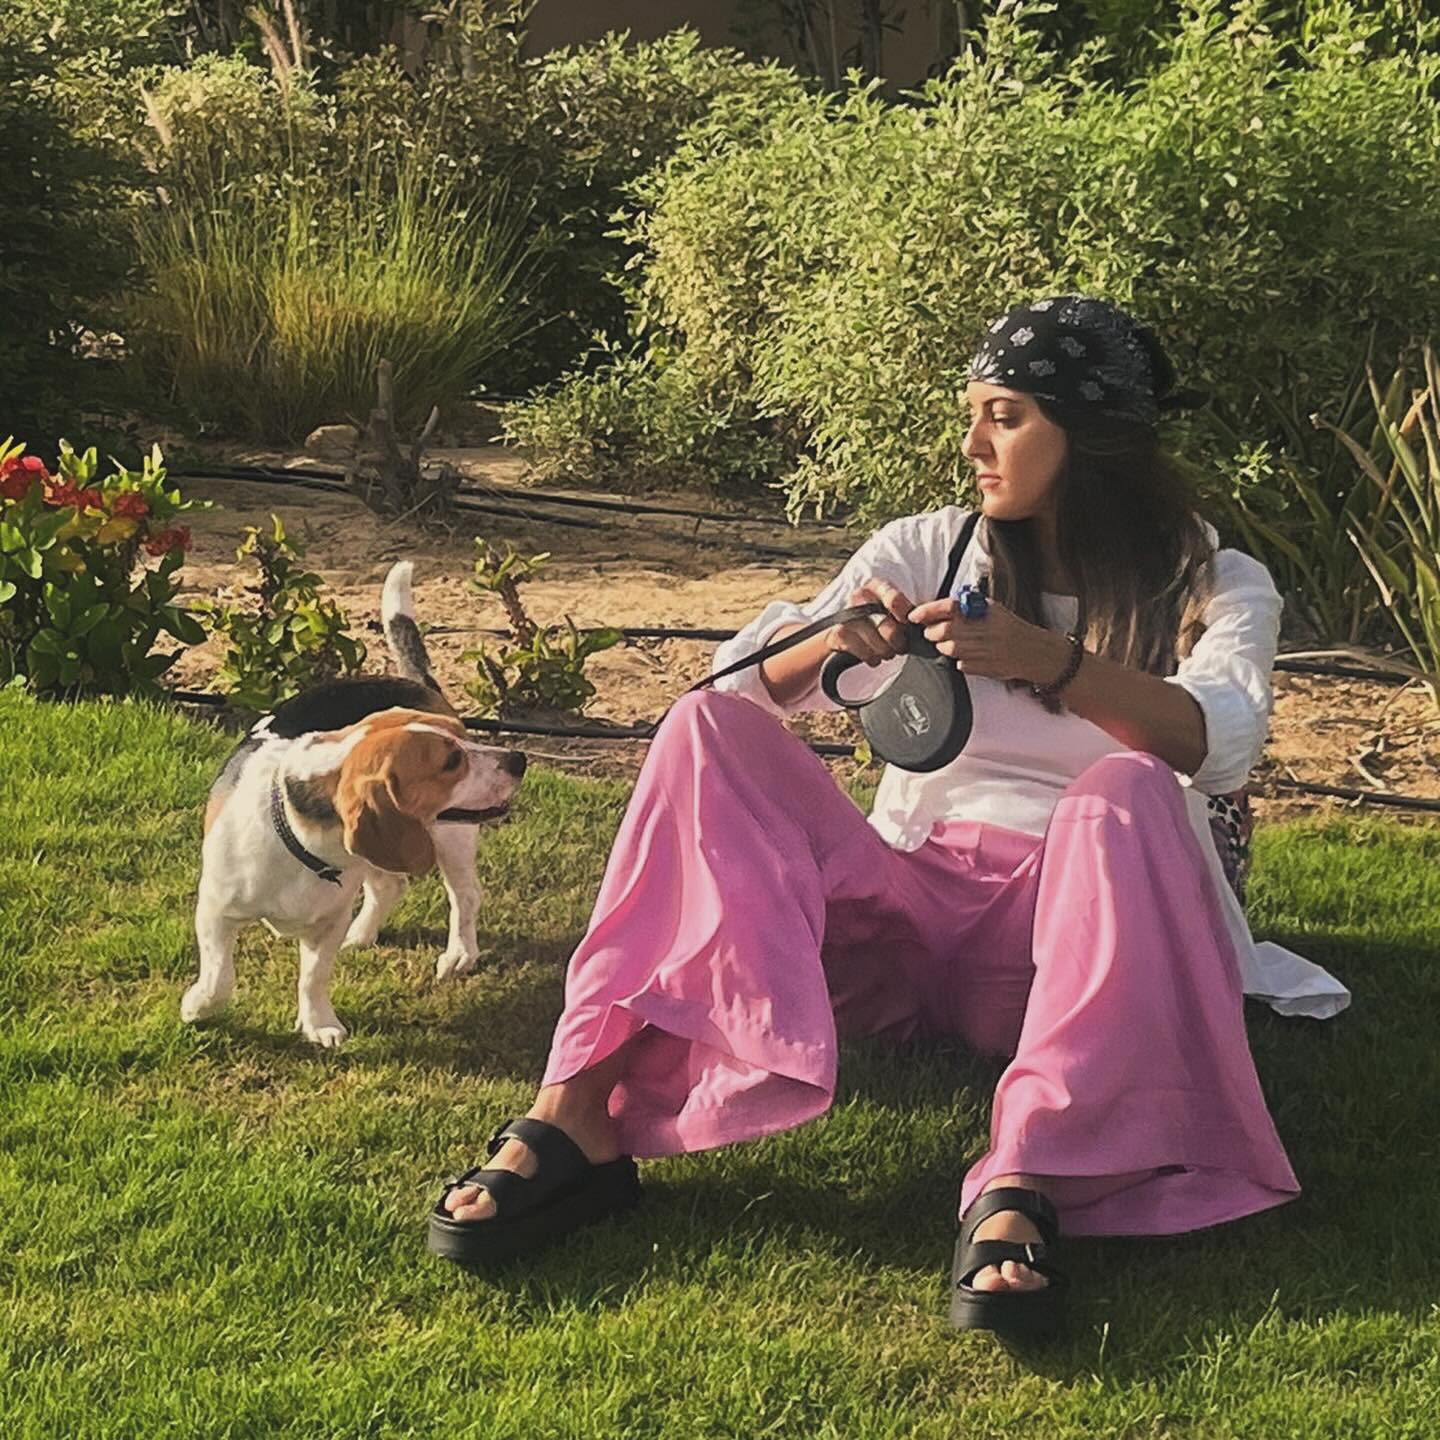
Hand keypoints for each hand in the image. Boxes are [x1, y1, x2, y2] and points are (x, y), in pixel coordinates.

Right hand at [828, 577, 914, 665]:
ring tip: (886, 651)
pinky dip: (872, 658)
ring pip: (876, 643)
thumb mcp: (892, 608)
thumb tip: (922, 624)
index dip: (905, 615)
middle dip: (897, 641)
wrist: (847, 629)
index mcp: (876, 586)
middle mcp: (859, 597)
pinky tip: (873, 656)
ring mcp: (846, 615)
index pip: (894, 600)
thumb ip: (906, 611)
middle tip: (899, 646)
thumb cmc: (876, 618)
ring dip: (885, 652)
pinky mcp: (837, 634)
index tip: (909, 624)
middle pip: (886, 626)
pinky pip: (863, 652)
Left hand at [905, 596, 1072, 685]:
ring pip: (948, 649)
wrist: (1033, 651)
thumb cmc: (1009, 628)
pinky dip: (959, 661)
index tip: (913, 616)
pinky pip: (960, 664)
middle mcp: (984, 629)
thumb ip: (968, 606)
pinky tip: (968, 656)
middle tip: (932, 633)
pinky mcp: (985, 667)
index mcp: (984, 611)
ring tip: (954, 643)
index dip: (927, 611)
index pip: (948, 607)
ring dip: (944, 647)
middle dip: (931, 633)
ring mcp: (985, 650)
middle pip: (943, 631)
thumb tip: (937, 607)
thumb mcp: (992, 609)